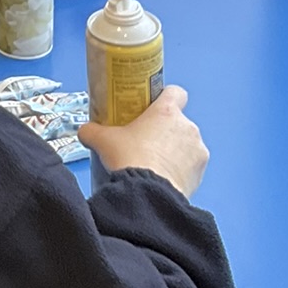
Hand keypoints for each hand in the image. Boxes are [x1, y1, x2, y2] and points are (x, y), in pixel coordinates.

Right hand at [80, 86, 208, 197]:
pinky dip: (180, 172)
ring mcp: (197, 150)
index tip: (153, 108)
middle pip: (178, 122)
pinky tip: (163, 180)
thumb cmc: (128, 159)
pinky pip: (191, 167)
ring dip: (174, 152)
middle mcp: (187, 127)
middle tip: (144, 143)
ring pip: (186, 145)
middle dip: (164, 131)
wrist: (147, 194)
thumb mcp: (102, 140)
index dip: (165, 98)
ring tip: (154, 166)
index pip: (176, 92)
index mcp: (166, 112)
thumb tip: (86, 132)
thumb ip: (93, 131)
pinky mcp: (201, 173)